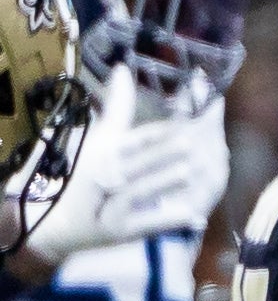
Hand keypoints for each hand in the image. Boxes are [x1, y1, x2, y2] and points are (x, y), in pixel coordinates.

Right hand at [22, 74, 227, 267]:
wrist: (59, 224)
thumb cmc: (87, 175)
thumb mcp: (102, 141)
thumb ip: (118, 108)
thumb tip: (123, 69)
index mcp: (103, 152)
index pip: (128, 139)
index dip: (154, 131)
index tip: (183, 120)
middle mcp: (104, 176)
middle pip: (133, 163)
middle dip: (161, 154)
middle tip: (191, 143)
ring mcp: (109, 205)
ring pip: (136, 192)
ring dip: (163, 182)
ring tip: (189, 172)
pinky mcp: (118, 231)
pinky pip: (145, 225)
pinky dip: (168, 220)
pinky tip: (195, 216)